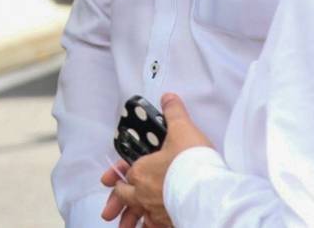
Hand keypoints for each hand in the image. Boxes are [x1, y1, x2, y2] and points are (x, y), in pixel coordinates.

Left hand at [101, 94, 210, 227]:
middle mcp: (144, 193)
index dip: (115, 175)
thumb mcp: (182, 129)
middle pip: (125, 198)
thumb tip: (168, 97)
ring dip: (129, 221)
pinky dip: (152, 226)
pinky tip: (152, 227)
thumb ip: (174, 113)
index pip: (125, 172)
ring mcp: (156, 210)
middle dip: (116, 203)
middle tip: (108, 213)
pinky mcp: (169, 222)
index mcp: (142, 171)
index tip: (107, 180)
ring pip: (138, 216)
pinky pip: (155, 226)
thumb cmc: (191, 160)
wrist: (207, 190)